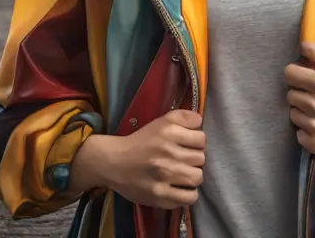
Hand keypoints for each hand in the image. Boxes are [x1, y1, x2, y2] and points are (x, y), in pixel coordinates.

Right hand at [70, 110, 205, 208]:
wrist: (113, 162)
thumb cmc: (140, 142)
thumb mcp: (161, 121)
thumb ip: (183, 117)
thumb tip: (200, 121)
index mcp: (168, 131)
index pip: (201, 139)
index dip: (195, 142)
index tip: (186, 146)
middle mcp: (167, 153)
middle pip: (201, 159)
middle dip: (193, 159)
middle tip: (182, 161)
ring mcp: (164, 176)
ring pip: (198, 177)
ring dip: (192, 176)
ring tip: (182, 175)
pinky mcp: (160, 196)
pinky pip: (190, 197)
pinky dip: (188, 194)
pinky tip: (180, 189)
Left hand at [286, 42, 314, 162]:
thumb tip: (301, 45)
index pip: (289, 74)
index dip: (295, 75)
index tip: (304, 80)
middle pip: (290, 95)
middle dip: (301, 95)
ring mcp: (314, 126)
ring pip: (293, 115)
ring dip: (304, 114)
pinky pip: (299, 134)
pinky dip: (308, 133)